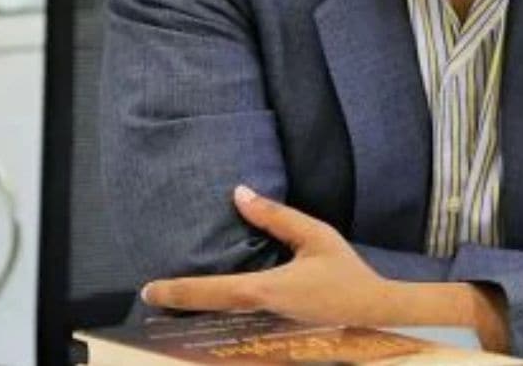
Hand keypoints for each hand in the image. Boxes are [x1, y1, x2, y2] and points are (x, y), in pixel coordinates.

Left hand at [140, 185, 400, 325]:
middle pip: (209, 310)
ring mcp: (267, 326)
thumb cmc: (346, 273)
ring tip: (171, 300)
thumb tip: (240, 193)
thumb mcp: (315, 236)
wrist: (374, 312)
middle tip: (151, 296)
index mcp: (265, 290)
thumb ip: (276, 217)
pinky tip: (211, 305)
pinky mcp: (276, 329)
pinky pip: (238, 319)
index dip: (178, 291)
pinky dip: (219, 311)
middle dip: (179, 304)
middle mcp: (260, 312)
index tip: (148, 289)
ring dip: (197, 309)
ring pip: (222, 318)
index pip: (212, 291)